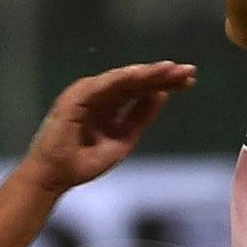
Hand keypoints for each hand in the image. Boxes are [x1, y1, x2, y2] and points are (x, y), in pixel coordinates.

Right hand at [21, 62, 196, 193]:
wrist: (56, 176)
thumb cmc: (84, 161)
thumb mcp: (124, 137)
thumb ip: (140, 116)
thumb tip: (162, 94)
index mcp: (110, 104)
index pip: (141, 89)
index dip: (165, 83)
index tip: (190, 81)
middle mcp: (99, 94)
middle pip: (136, 80)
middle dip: (162, 75)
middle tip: (189, 70)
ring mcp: (87, 93)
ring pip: (123, 78)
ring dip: (147, 72)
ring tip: (171, 69)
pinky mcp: (75, 97)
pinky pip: (104, 85)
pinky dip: (124, 78)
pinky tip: (143, 75)